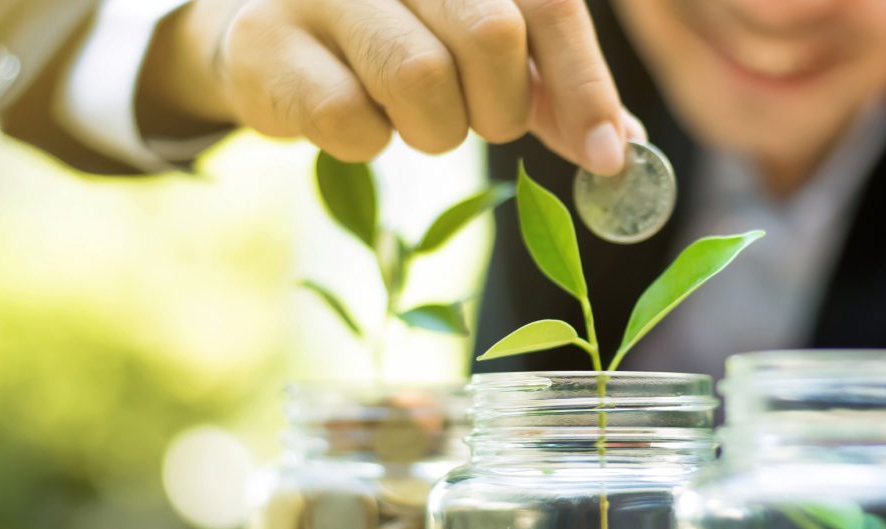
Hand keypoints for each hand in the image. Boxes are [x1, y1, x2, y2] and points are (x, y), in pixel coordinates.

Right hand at [143, 0, 644, 174]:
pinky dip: (367, 142)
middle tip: (482, 122)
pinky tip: (355, 117)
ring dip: (434, 129)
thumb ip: (548, 88)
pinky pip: (349, 121)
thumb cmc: (398, 39)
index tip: (607, 156)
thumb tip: (617, 146)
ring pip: (420, 79)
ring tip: (412, 116)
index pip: (548, 4)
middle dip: (501, 108)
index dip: (584, 85)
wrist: (268, 32)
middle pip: (492, 34)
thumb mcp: (481, 52)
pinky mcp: (267, 43)